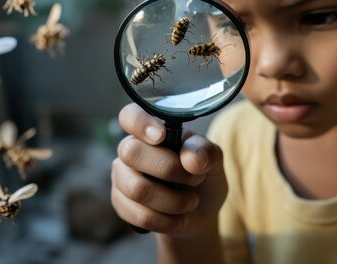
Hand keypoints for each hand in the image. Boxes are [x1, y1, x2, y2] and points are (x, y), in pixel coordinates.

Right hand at [111, 103, 227, 237]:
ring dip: (173, 201)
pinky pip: (140, 215)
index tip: (161, 136)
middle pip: (131, 153)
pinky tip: (178, 217)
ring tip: (191, 202)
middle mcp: (131, 149)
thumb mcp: (214, 161)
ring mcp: (122, 176)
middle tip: (195, 178)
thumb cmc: (203, 176)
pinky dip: (167, 220)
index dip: (140, 123)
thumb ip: (206, 152)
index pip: (130, 115)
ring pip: (137, 189)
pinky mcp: (121, 204)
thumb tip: (190, 159)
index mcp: (152, 130)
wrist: (199, 212)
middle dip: (169, 170)